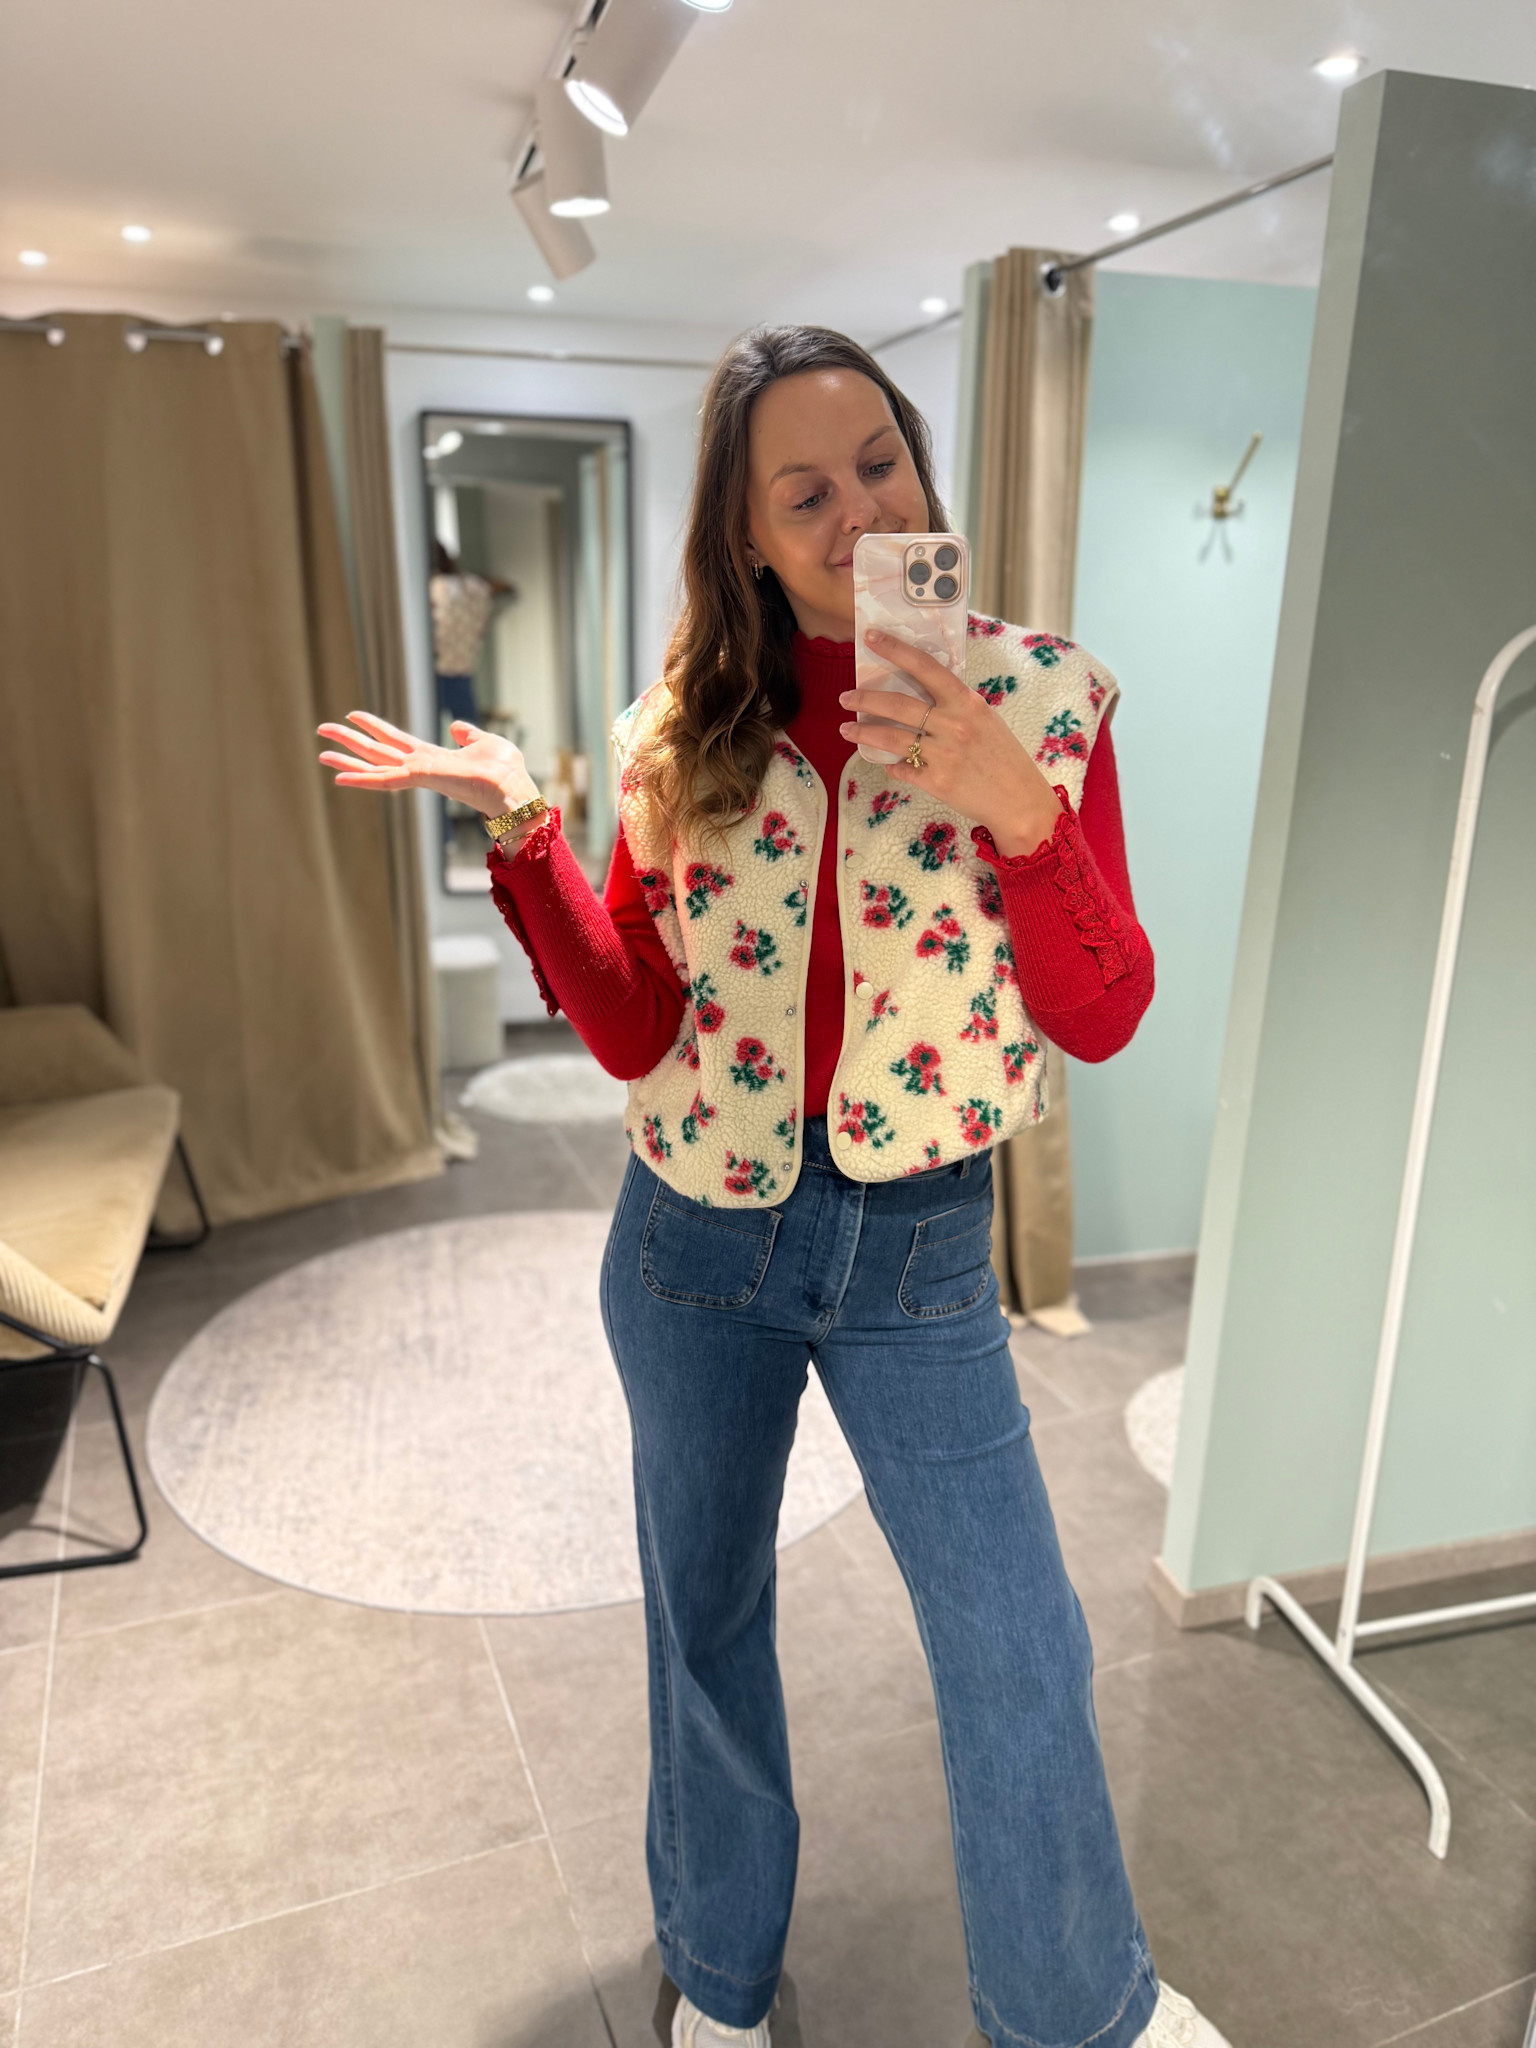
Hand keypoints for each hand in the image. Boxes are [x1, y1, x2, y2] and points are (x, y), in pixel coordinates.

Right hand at [316, 712, 538, 818]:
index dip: (374, 727)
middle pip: (377, 750)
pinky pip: (384, 779)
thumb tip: (457, 726)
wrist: (513, 789)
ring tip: (320, 753)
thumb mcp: (485, 742)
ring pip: (374, 765)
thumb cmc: (505, 771)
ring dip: (346, 759)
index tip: (353, 715)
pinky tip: (338, 778)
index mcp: (432, 757)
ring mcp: (418, 774)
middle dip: (349, 741)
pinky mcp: (420, 779)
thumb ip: (468, 735)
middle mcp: (420, 766)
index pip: (396, 741)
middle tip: (321, 729)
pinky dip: (360, 779)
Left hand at [838, 630, 1062, 855]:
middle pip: (898, 704)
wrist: (1020, 800)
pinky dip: (891, 765)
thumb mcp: (985, 719)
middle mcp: (953, 725)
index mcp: (967, 703)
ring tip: (846, 729)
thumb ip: (955, 705)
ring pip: (891, 737)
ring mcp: (944, 754)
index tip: (872, 637)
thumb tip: (921, 692)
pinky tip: (885, 763)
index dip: (896, 649)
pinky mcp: (936, 782)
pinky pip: (902, 768)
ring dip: (864, 732)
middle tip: (846, 697)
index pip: (925, 667)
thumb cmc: (1004, 757)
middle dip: (865, 699)